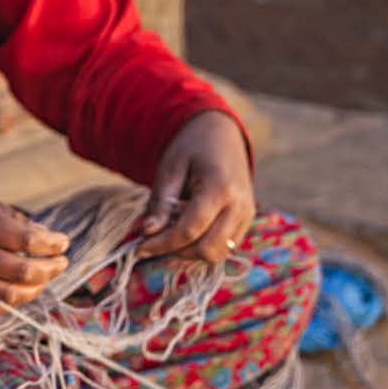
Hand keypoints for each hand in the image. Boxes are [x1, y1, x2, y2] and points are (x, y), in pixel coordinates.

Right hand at [0, 183, 69, 316]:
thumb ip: (9, 217)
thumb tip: (45, 237)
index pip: (25, 239)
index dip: (52, 243)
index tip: (63, 242)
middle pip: (22, 271)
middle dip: (51, 268)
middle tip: (61, 262)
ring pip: (9, 296)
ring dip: (36, 289)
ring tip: (45, 278)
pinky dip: (11, 303)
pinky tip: (21, 290)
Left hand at [137, 111, 254, 263]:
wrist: (222, 135)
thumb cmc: (192, 148)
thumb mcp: (170, 169)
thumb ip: (161, 203)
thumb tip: (149, 233)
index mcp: (220, 188)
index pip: (190, 230)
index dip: (163, 244)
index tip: (139, 248)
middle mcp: (240, 205)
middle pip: (208, 249)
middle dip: (178, 250)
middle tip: (156, 238)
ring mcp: (247, 215)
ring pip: (219, 253)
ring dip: (191, 250)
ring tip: (172, 228)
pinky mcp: (247, 220)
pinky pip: (225, 246)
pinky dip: (203, 244)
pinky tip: (187, 227)